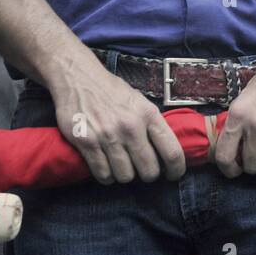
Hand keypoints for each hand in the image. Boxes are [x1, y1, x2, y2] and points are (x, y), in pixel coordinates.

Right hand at [52, 65, 186, 184]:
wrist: (79, 78)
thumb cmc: (112, 91)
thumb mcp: (141, 102)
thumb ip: (153, 124)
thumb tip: (166, 150)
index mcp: (149, 115)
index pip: (172, 152)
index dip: (176, 170)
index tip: (173, 175)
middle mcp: (131, 127)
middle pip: (149, 170)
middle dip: (148, 175)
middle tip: (143, 170)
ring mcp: (108, 135)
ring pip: (125, 176)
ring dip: (125, 176)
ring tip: (122, 166)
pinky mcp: (86, 142)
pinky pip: (102, 173)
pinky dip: (106, 176)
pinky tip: (106, 168)